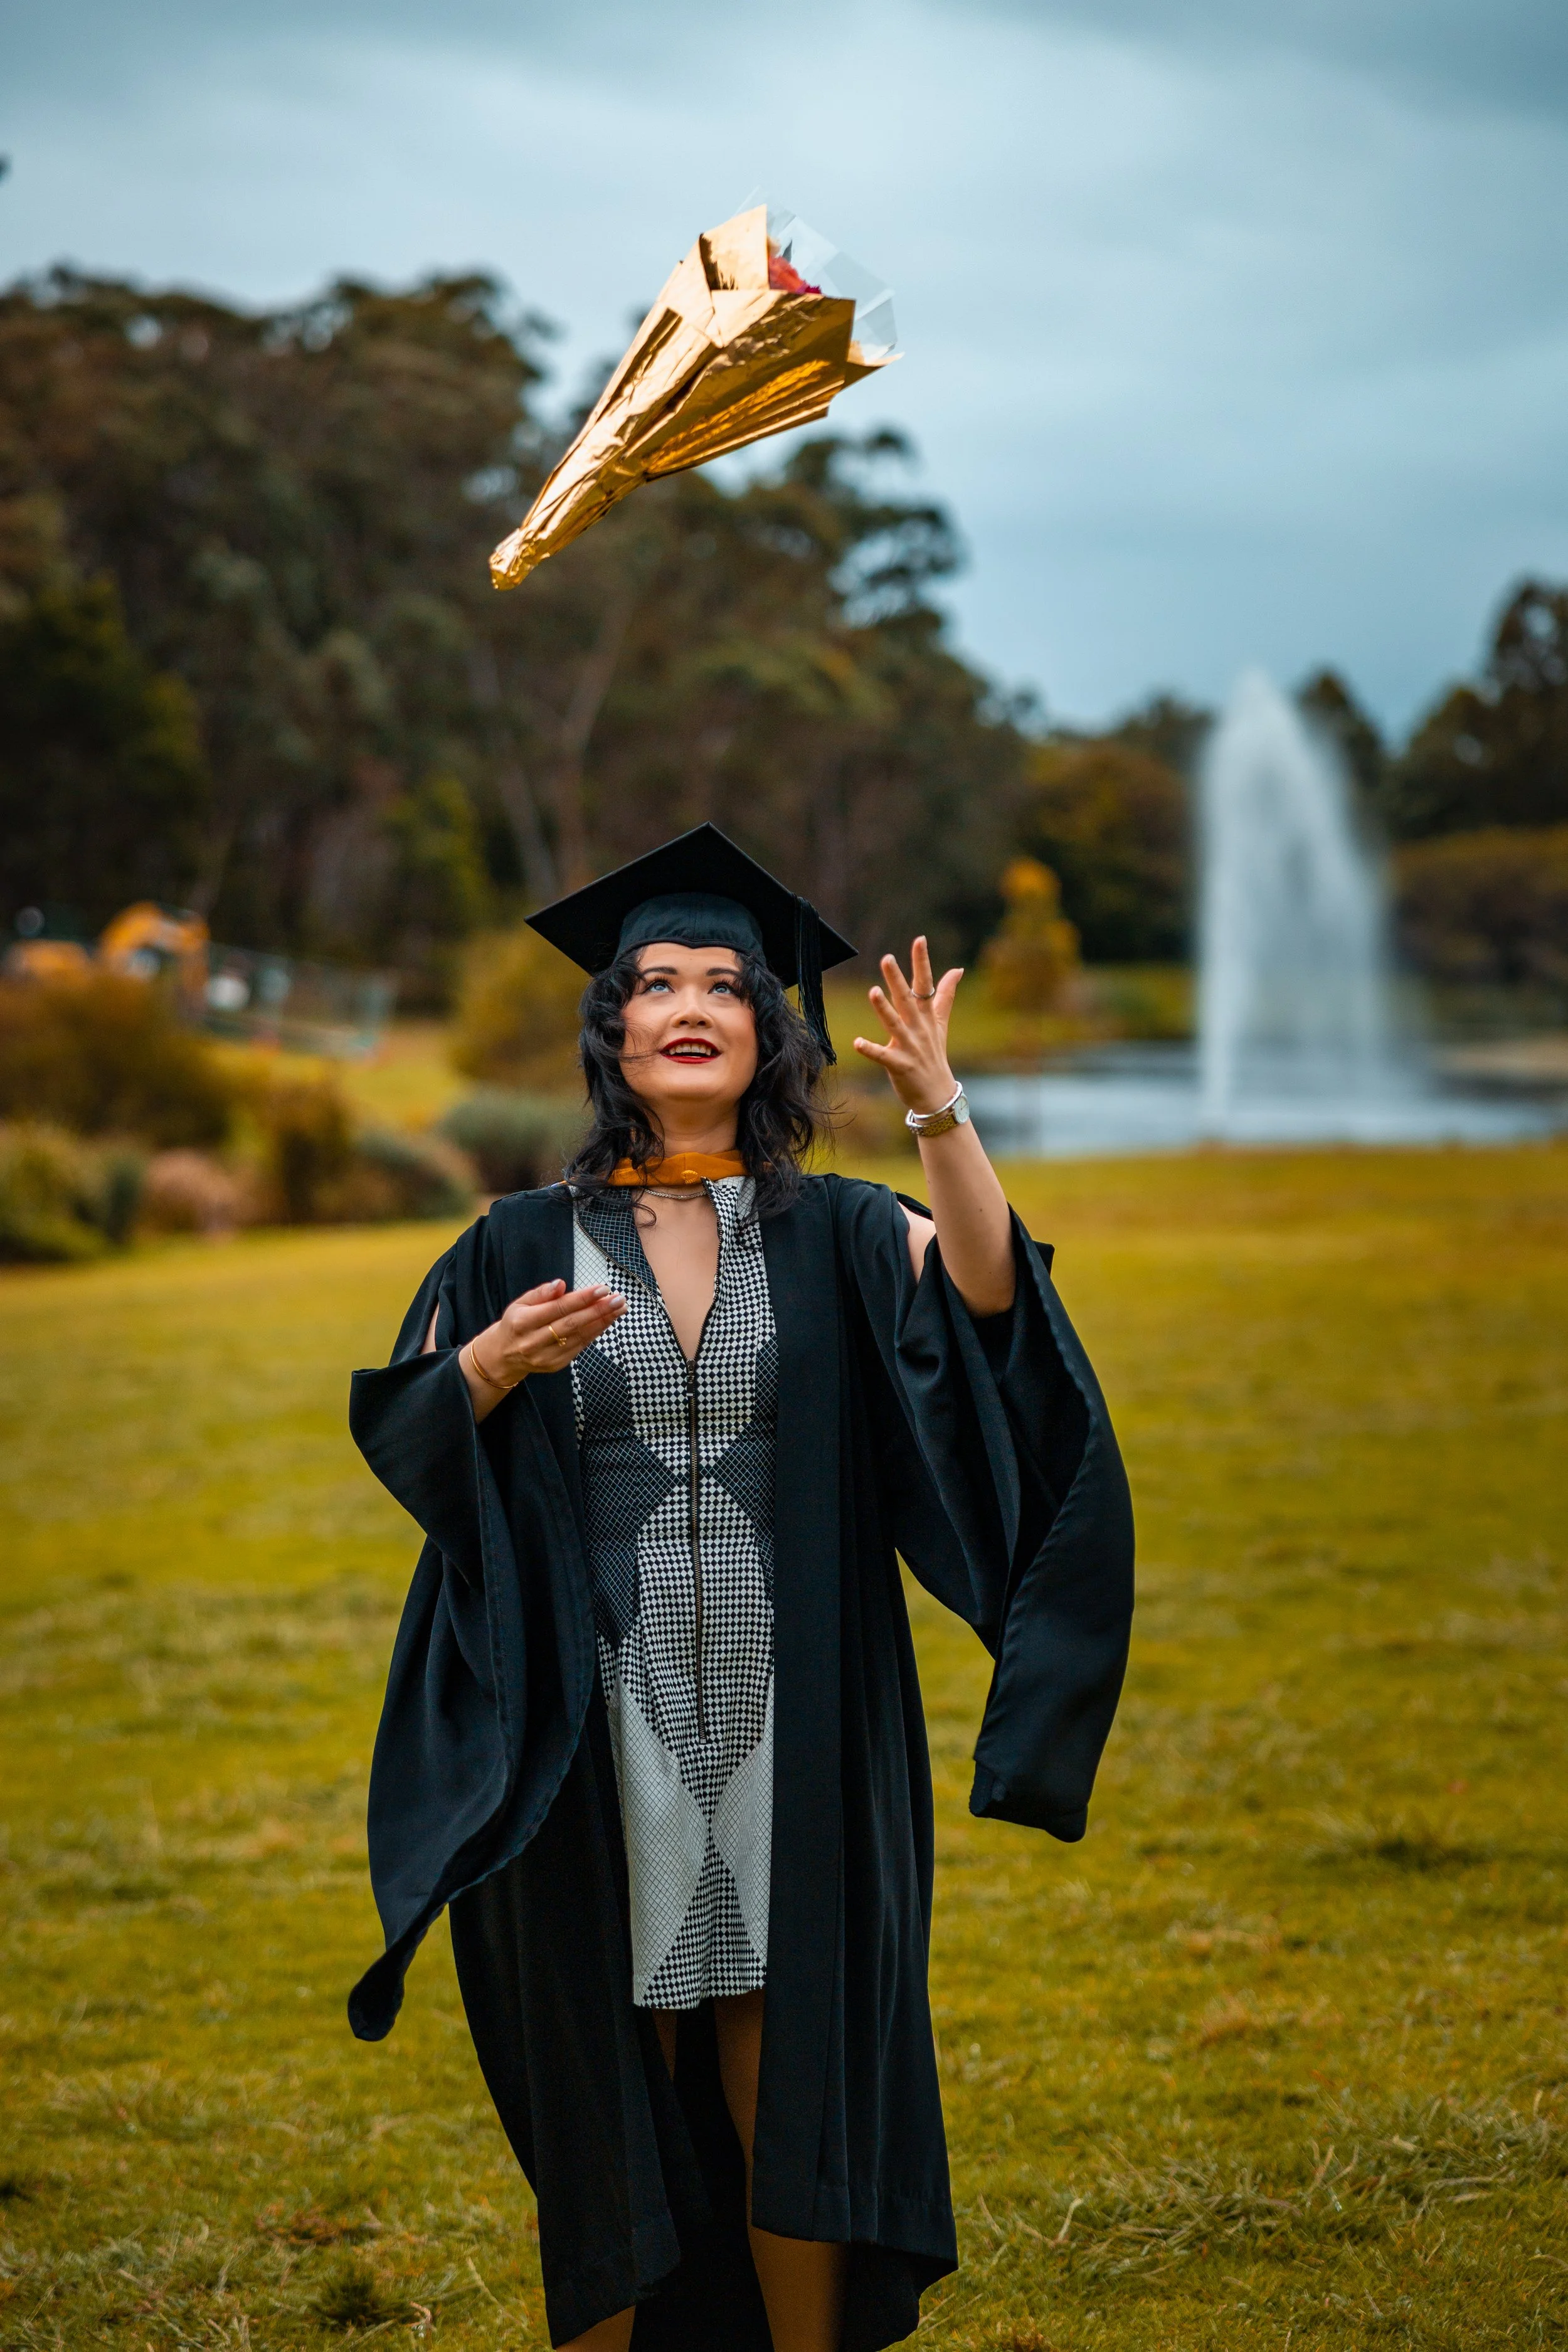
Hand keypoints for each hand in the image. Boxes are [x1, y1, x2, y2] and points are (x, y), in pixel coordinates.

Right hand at [469, 1277, 625, 1387]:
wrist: (504, 1356)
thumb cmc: (515, 1323)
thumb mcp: (519, 1303)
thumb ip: (540, 1294)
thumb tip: (560, 1283)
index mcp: (523, 1322)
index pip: (557, 1308)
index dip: (581, 1299)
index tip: (602, 1289)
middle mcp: (534, 1341)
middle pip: (572, 1324)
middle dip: (598, 1311)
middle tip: (618, 1299)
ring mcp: (546, 1356)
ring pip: (579, 1337)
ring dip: (602, 1322)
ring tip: (619, 1309)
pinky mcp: (556, 1365)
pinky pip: (580, 1347)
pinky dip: (595, 1333)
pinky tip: (607, 1321)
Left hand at [852, 936, 962, 1115]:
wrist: (938, 1094)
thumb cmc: (935, 1055)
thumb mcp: (941, 1023)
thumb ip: (945, 994)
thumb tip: (958, 969)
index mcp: (927, 1016)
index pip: (925, 984)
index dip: (922, 962)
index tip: (919, 940)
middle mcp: (919, 1028)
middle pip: (908, 1000)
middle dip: (898, 979)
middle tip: (887, 958)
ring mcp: (910, 1047)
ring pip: (895, 1024)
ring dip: (884, 1009)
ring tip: (873, 991)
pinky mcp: (900, 1065)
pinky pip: (883, 1056)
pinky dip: (870, 1050)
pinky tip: (857, 1042)